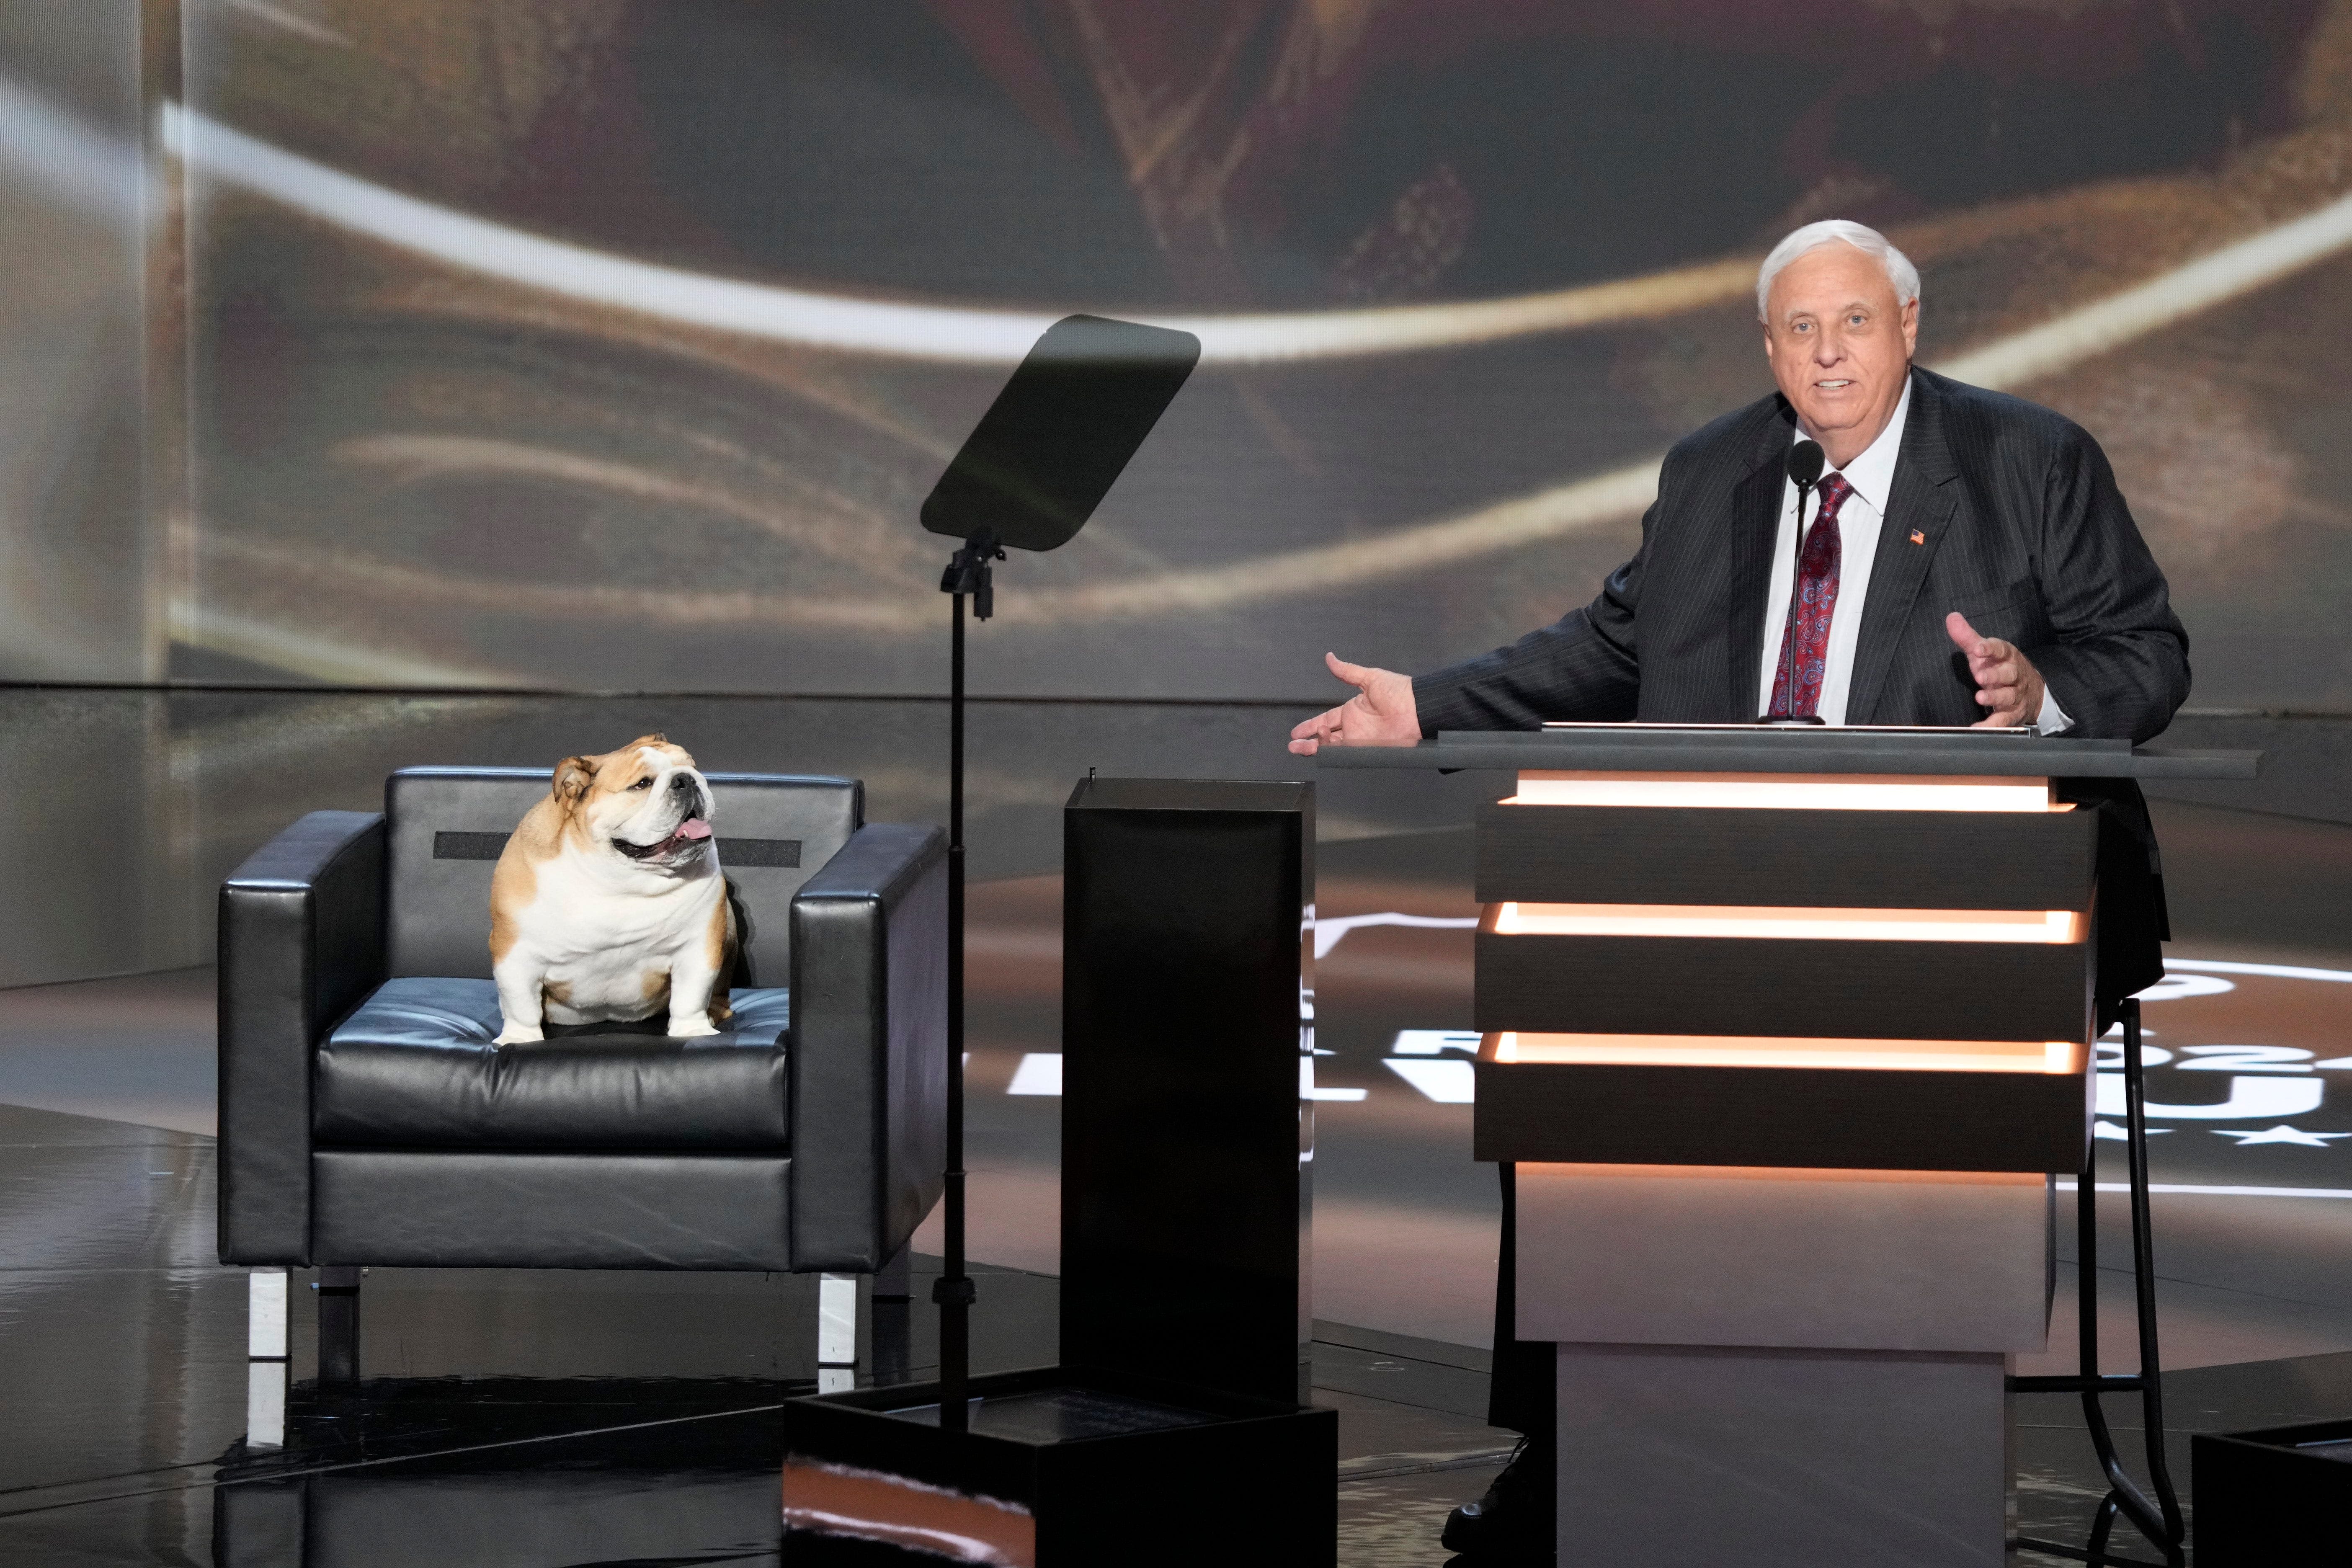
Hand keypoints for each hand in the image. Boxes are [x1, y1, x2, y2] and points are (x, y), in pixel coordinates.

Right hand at [1288, 652, 1420, 754]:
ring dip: (1315, 747)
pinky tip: (1319, 747)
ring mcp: (1359, 740)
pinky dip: (1330, 752)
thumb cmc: (1399, 691)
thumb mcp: (1369, 677)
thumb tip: (1330, 658)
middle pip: (1326, 737)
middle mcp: (1354, 727)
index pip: (1327, 719)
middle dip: (1308, 742)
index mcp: (1353, 710)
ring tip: (1300, 745)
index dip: (1311, 725)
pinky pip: (1344, 754)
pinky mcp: (1366, 750)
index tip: (1297, 732)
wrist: (1416, 709)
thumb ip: (1346, 671)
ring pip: (1332, 748)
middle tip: (1293, 745)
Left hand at [1945, 612, 2046, 727]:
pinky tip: (1978, 729)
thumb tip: (1951, 617)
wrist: (2030, 691)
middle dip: (1995, 675)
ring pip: (2009, 696)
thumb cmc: (1999, 668)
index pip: (2001, 650)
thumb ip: (1968, 637)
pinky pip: (2003, 720)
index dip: (1990, 649)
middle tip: (1980, 676)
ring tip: (1980, 698)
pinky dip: (1992, 726)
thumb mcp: (1984, 652)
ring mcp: (2015, 695)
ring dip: (1995, 698)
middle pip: (2009, 674)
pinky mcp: (2012, 714)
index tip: (1978, 648)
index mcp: (2007, 657)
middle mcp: (2014, 676)